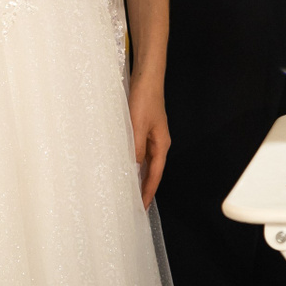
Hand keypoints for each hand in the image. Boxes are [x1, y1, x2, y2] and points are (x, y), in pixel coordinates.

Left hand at [129, 75, 168, 208]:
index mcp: (161, 144)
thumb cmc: (145, 99)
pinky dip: (133, 162)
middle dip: (144, 187)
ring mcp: (151, 135)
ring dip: (138, 176)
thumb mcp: (137, 127)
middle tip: (135, 204)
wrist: (146, 78)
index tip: (142, 207)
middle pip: (152, 170)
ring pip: (145, 162)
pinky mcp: (143, 128)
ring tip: (129, 190)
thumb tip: (132, 169)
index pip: (155, 174)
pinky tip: (124, 165)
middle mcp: (158, 142)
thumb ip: (135, 149)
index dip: (148, 191)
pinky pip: (139, 152)